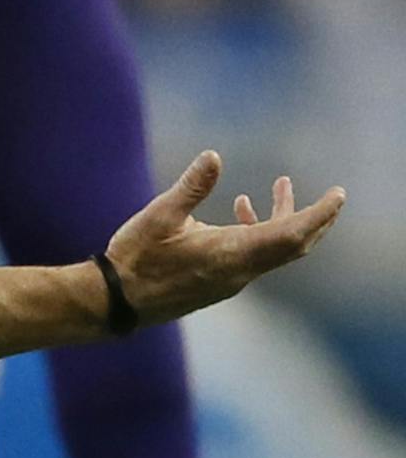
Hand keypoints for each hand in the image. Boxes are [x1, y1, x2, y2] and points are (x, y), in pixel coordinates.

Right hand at [103, 152, 342, 325]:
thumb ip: (191, 187)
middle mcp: (240, 270)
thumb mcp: (160, 215)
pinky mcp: (220, 283)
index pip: (292, 233)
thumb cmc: (136, 257)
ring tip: (280, 186)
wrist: (118, 301)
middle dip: (315, 218)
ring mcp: (232, 280)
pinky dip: (262, 232)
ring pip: (275, 250)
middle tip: (332, 196)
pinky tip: (239, 211)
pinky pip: (256, 257)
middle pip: (295, 245)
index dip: (319, 214)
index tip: (338, 195)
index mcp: (232, 252)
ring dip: (285, 219)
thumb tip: (214, 156)